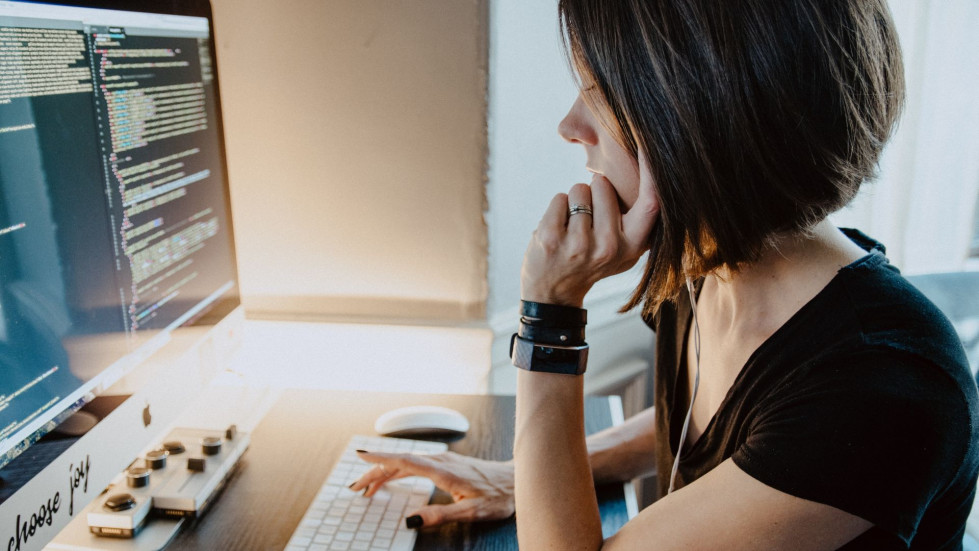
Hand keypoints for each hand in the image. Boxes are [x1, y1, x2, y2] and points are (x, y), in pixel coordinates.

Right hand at [349, 450, 514, 526]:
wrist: (517, 480)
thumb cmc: (498, 496)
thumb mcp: (471, 512)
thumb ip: (440, 515)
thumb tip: (411, 520)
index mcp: (442, 470)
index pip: (404, 462)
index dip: (380, 460)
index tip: (360, 457)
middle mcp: (440, 460)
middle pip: (399, 462)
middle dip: (375, 473)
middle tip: (356, 488)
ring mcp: (443, 460)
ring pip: (406, 462)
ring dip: (385, 472)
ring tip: (367, 487)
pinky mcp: (446, 463)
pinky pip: (415, 463)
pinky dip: (398, 470)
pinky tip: (393, 477)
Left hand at [521, 150, 658, 305]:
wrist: (553, 293)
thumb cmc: (592, 261)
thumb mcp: (624, 249)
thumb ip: (638, 219)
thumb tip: (652, 170)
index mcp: (633, 246)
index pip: (651, 202)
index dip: (652, 171)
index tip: (650, 145)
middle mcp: (610, 247)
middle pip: (604, 185)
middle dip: (594, 191)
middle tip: (589, 221)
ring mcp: (579, 244)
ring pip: (579, 189)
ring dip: (574, 202)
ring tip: (573, 228)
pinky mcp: (552, 239)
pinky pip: (560, 198)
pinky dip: (557, 208)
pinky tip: (558, 231)